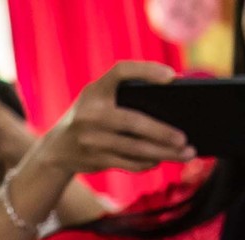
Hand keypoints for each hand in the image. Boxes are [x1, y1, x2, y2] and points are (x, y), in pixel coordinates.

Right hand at [37, 61, 194, 179]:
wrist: (57, 148)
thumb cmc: (91, 117)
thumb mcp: (99, 99)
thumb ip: (125, 97)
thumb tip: (172, 112)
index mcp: (95, 90)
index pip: (121, 72)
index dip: (146, 71)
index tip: (172, 77)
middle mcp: (90, 113)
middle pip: (133, 122)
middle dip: (162, 132)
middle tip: (186, 138)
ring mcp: (90, 139)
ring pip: (135, 148)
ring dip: (164, 153)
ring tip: (188, 153)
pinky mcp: (94, 159)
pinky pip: (129, 163)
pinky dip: (148, 163)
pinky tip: (162, 160)